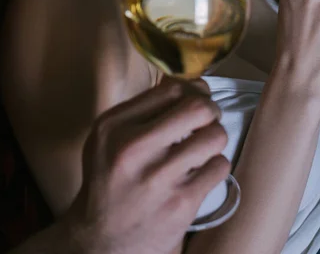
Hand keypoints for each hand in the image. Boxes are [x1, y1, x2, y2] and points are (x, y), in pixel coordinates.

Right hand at [67, 79, 228, 253]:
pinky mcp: (180, 204)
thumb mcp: (107, 135)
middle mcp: (134, 148)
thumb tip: (186, 81)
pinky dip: (215, 165)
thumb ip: (141, 107)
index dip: (192, 88)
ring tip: (204, 144)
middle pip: (197, 108)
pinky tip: (201, 170)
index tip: (195, 95)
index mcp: (114, 126)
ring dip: (215, 137)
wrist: (100, 241)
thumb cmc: (108, 180)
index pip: (171, 89)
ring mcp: (159, 178)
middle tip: (207, 117)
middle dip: (210, 108)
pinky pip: (219, 167)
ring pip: (214, 136)